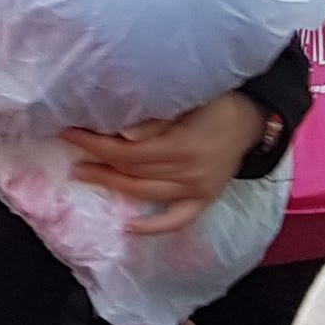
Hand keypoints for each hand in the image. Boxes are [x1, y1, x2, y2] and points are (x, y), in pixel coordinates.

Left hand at [60, 90, 272, 236]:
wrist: (254, 117)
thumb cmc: (218, 99)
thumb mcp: (189, 98)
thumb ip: (157, 119)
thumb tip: (124, 136)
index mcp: (181, 146)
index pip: (127, 152)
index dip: (95, 144)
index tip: (70, 133)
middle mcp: (188, 173)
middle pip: (132, 172)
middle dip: (98, 162)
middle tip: (72, 154)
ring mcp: (198, 189)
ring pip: (146, 193)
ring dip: (113, 186)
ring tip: (86, 175)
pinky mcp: (206, 198)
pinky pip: (178, 219)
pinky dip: (154, 226)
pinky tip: (129, 227)